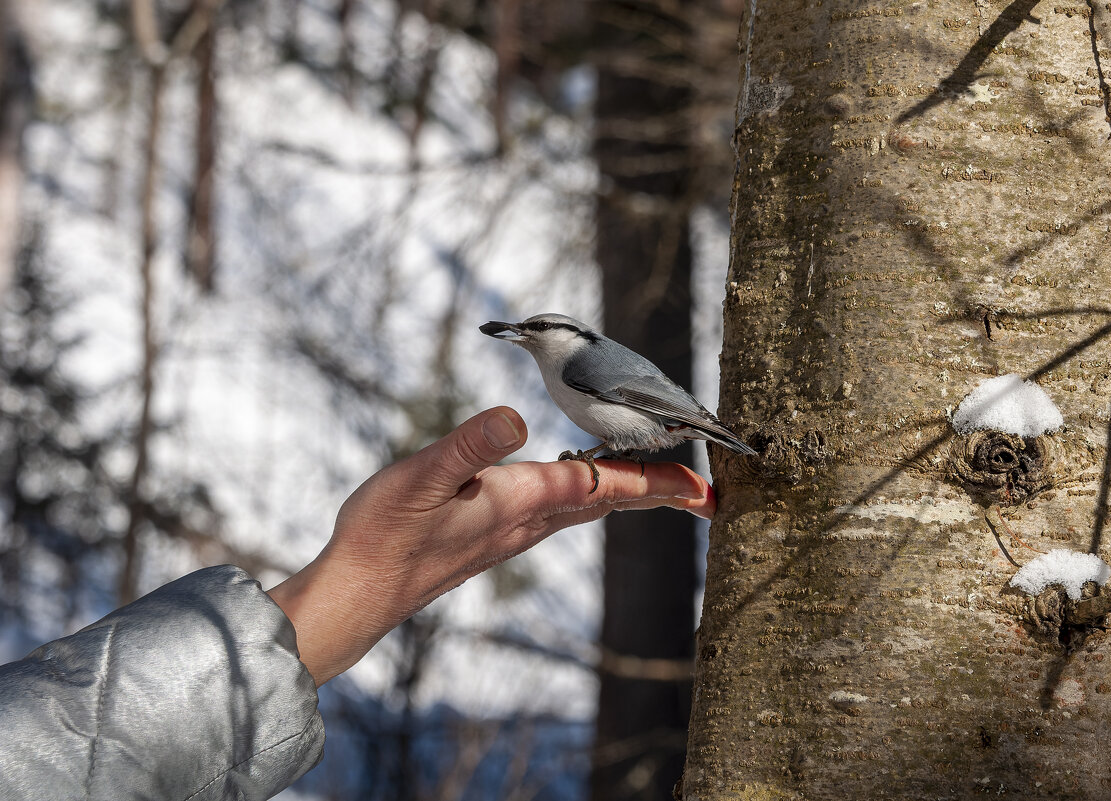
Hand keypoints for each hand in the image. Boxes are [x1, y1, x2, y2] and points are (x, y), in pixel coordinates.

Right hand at [266, 406, 715, 684]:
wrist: (361, 592)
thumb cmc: (386, 534)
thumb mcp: (421, 477)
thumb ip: (469, 445)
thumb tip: (516, 416)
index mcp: (522, 501)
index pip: (604, 485)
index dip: (656, 482)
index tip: (704, 488)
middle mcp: (527, 521)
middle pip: (608, 502)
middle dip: (656, 492)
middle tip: (702, 491)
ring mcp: (512, 533)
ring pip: (585, 509)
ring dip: (624, 493)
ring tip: (658, 485)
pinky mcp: (493, 537)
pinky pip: (558, 514)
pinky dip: (586, 497)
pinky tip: (577, 491)